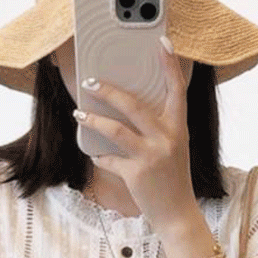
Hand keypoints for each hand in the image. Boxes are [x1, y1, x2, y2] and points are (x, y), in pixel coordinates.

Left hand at [73, 36, 198, 235]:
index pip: (177, 90)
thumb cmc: (172, 179)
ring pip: (116, 130)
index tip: (163, 43)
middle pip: (134, 105)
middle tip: (90, 83)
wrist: (177, 214)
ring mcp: (151, 156)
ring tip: (79, 115)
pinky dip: (99, 156)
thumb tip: (127, 110)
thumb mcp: (173, 149)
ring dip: (93, 121)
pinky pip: (109, 160)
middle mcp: (167, 139)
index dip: (170, 65)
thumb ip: (158, 129)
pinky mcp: (136, 174)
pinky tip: (94, 154)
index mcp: (179, 129)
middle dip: (108, 91)